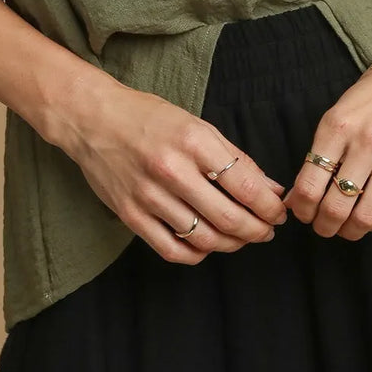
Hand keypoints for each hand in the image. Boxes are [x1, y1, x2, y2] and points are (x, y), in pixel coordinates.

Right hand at [53, 77, 288, 263]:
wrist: (92, 119)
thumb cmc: (148, 116)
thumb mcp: (196, 125)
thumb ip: (234, 157)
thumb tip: (270, 187)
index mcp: (194, 141)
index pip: (246, 185)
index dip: (270, 206)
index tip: (279, 212)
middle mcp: (172, 170)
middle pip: (229, 218)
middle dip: (257, 230)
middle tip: (267, 230)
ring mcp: (148, 196)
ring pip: (204, 238)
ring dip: (232, 244)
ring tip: (241, 237)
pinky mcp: (130, 215)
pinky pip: (172, 249)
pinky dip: (197, 255)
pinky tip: (207, 245)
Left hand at [281, 44, 371, 240]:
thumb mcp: (343, 107)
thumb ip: (326, 146)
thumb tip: (302, 188)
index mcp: (337, 125)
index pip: (308, 184)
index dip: (301, 209)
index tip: (302, 212)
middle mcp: (366, 143)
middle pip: (335, 207)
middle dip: (324, 226)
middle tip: (324, 227)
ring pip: (366, 217)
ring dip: (352, 232)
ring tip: (350, 229)